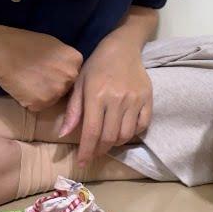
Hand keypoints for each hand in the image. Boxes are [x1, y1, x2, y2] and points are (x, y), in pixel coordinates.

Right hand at [0, 26, 82, 111]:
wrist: (2, 52)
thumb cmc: (24, 44)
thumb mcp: (54, 45)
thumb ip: (65, 59)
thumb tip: (69, 68)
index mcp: (75, 60)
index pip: (74, 73)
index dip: (60, 73)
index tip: (49, 69)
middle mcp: (71, 75)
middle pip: (67, 87)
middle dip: (55, 84)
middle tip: (38, 76)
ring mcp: (58, 90)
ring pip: (54, 98)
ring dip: (43, 94)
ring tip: (29, 81)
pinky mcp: (43, 102)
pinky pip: (39, 106)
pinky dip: (31, 101)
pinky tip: (23, 88)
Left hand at [59, 38, 152, 166]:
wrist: (123, 48)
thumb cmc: (97, 65)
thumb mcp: (80, 84)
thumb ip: (73, 110)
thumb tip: (64, 134)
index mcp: (97, 96)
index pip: (91, 132)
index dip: (86, 151)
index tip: (82, 162)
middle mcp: (117, 100)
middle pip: (109, 136)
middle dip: (100, 150)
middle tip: (94, 153)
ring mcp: (135, 100)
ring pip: (126, 134)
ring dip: (116, 143)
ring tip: (108, 142)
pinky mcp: (148, 98)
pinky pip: (143, 124)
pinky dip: (133, 133)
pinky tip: (124, 131)